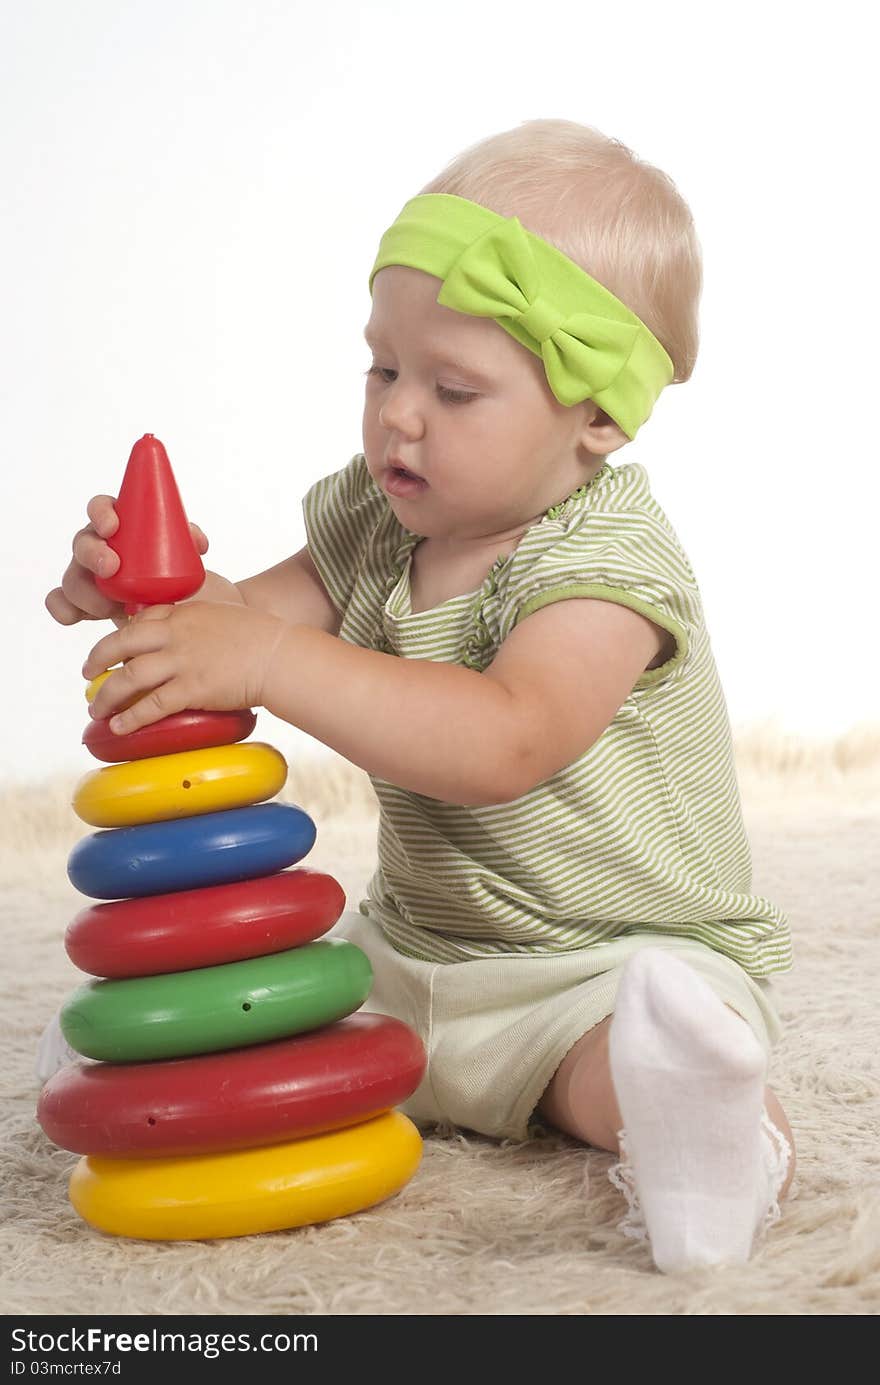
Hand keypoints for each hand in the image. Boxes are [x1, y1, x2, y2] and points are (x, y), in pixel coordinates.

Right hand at [45, 495, 208, 626]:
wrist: (169, 606)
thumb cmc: (169, 570)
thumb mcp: (184, 553)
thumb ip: (189, 542)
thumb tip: (197, 543)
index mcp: (118, 525)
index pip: (101, 508)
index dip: (101, 513)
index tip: (113, 526)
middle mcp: (97, 547)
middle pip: (83, 543)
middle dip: (93, 554)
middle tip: (112, 567)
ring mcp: (87, 575)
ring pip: (73, 577)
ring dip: (86, 590)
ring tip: (109, 606)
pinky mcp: (83, 602)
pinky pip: (62, 602)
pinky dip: (63, 609)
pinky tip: (70, 617)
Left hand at [84, 601, 287, 734]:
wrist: (280, 656)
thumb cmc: (263, 637)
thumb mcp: (226, 616)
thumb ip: (202, 624)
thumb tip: (194, 642)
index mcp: (184, 613)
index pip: (141, 619)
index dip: (122, 634)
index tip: (114, 647)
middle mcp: (176, 635)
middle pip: (121, 643)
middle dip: (97, 659)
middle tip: (87, 673)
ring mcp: (182, 662)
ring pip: (129, 677)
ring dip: (107, 695)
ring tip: (96, 709)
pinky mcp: (191, 689)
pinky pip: (151, 706)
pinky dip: (130, 717)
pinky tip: (119, 726)